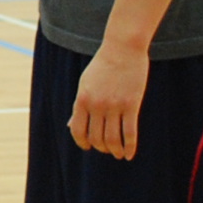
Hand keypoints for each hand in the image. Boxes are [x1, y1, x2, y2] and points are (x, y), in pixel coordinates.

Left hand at [69, 42, 148, 158]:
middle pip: (96, 138)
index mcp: (82, 100)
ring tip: (118, 154)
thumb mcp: (85, 84)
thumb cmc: (103, 65)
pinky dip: (129, 147)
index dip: (82, 142)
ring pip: (112, 139)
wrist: (122, 47)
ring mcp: (114, 106)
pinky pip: (129, 133)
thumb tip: (71, 125)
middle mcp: (96, 105)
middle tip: (107, 149)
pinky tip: (129, 155)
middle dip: (101, 147)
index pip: (77, 130)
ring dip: (114, 150)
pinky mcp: (131, 104)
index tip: (88, 146)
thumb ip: (80, 105)